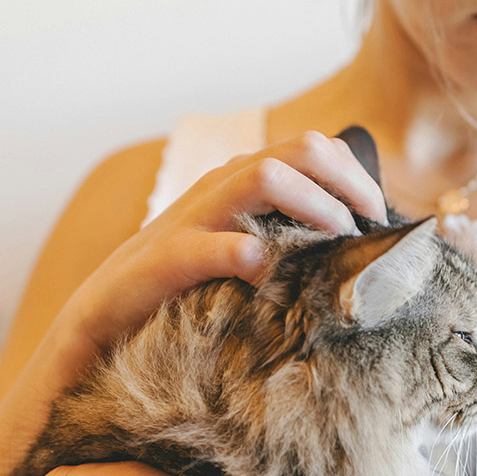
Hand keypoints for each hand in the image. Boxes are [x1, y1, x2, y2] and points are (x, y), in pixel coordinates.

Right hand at [62, 131, 388, 360]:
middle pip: (298, 150)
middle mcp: (218, 190)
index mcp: (239, 185)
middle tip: (370, 227)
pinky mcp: (161, 263)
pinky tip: (261, 267)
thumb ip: (283, 241)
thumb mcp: (239, 258)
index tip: (379, 220)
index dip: (355, 176)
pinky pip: (203, 246)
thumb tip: (348, 249)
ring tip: (335, 241)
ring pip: (260, 178)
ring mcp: (189, 221)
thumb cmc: (179, 295)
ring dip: (312, 204)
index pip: (312, 150)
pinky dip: (236, 251)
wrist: (97, 326)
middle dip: (347, 181)